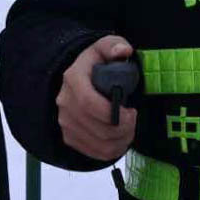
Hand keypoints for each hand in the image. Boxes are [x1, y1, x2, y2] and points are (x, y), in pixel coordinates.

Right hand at [57, 35, 137, 161]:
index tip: (131, 111)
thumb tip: (123, 51)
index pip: (89, 103)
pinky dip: (113, 150)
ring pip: (99, 144)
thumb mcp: (104, 47)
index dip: (113, 114)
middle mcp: (65, 103)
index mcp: (73, 79)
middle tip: (134, 119)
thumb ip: (114, 46)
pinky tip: (120, 138)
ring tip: (129, 128)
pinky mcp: (70, 137)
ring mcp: (66, 122)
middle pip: (98, 128)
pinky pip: (95, 153)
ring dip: (121, 141)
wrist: (79, 77)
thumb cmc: (95, 63)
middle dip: (124, 129)